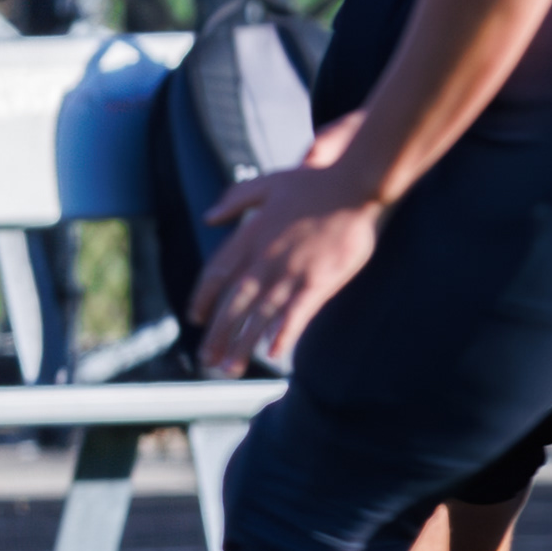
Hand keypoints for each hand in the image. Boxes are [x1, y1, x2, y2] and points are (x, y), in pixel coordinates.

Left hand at [189, 161, 384, 375]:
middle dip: (217, 334)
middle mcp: (264, 258)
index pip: (216, 274)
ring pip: (259, 315)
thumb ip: (235, 199)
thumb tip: (208, 217)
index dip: (203, 299)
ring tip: (230, 368)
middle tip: (207, 360)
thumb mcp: (267, 183)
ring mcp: (291, 272)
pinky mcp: (318, 281)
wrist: (354, 185)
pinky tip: (274, 353)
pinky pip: (296, 314)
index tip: (196, 318)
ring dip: (242, 344)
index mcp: (250, 236)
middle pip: (233, 303)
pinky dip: (283, 334)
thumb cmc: (315, 182)